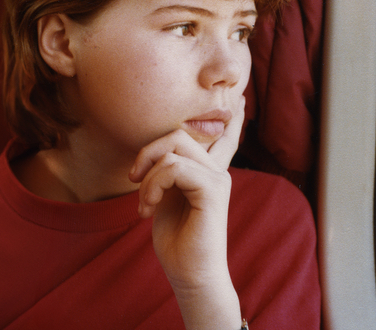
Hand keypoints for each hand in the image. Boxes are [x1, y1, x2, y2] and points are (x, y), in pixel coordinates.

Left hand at [128, 96, 245, 328]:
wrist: (190, 276)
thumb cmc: (177, 243)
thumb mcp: (167, 199)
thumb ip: (168, 174)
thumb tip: (158, 156)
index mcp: (209, 173)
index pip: (223, 138)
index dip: (232, 119)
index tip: (242, 99)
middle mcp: (218, 171)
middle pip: (179, 134)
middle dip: (147, 152)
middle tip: (133, 179)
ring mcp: (218, 178)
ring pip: (173, 148)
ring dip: (148, 176)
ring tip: (143, 203)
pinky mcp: (213, 190)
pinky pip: (174, 167)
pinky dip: (153, 186)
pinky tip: (148, 208)